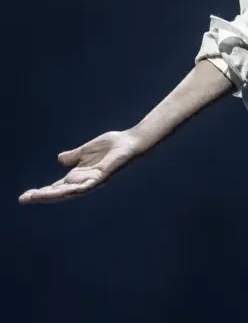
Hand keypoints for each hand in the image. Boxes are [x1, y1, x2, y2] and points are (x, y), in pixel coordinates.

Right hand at [19, 130, 142, 203]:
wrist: (130, 142)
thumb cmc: (112, 145)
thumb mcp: (86, 150)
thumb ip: (74, 156)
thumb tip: (60, 160)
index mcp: (78, 176)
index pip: (56, 188)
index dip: (41, 193)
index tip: (24, 196)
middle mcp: (84, 181)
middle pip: (60, 192)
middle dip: (42, 196)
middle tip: (24, 199)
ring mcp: (93, 181)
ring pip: (70, 191)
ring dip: (54, 194)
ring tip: (37, 195)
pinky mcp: (103, 176)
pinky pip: (87, 184)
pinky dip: (76, 187)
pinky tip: (64, 187)